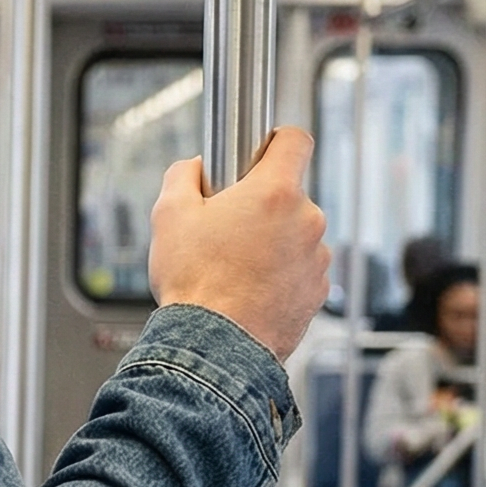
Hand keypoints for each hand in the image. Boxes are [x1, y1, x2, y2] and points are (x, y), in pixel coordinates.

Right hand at [148, 126, 329, 361]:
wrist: (213, 347)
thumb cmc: (195, 284)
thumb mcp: (168, 216)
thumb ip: (182, 176)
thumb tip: (193, 168)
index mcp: (274, 192)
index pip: (295, 140)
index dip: (275, 141)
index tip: (259, 153)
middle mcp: (306, 219)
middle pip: (288, 194)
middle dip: (261, 206)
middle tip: (225, 229)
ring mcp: (317, 257)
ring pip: (295, 234)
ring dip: (272, 242)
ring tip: (234, 267)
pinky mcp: (318, 290)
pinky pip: (299, 269)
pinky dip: (280, 274)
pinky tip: (249, 289)